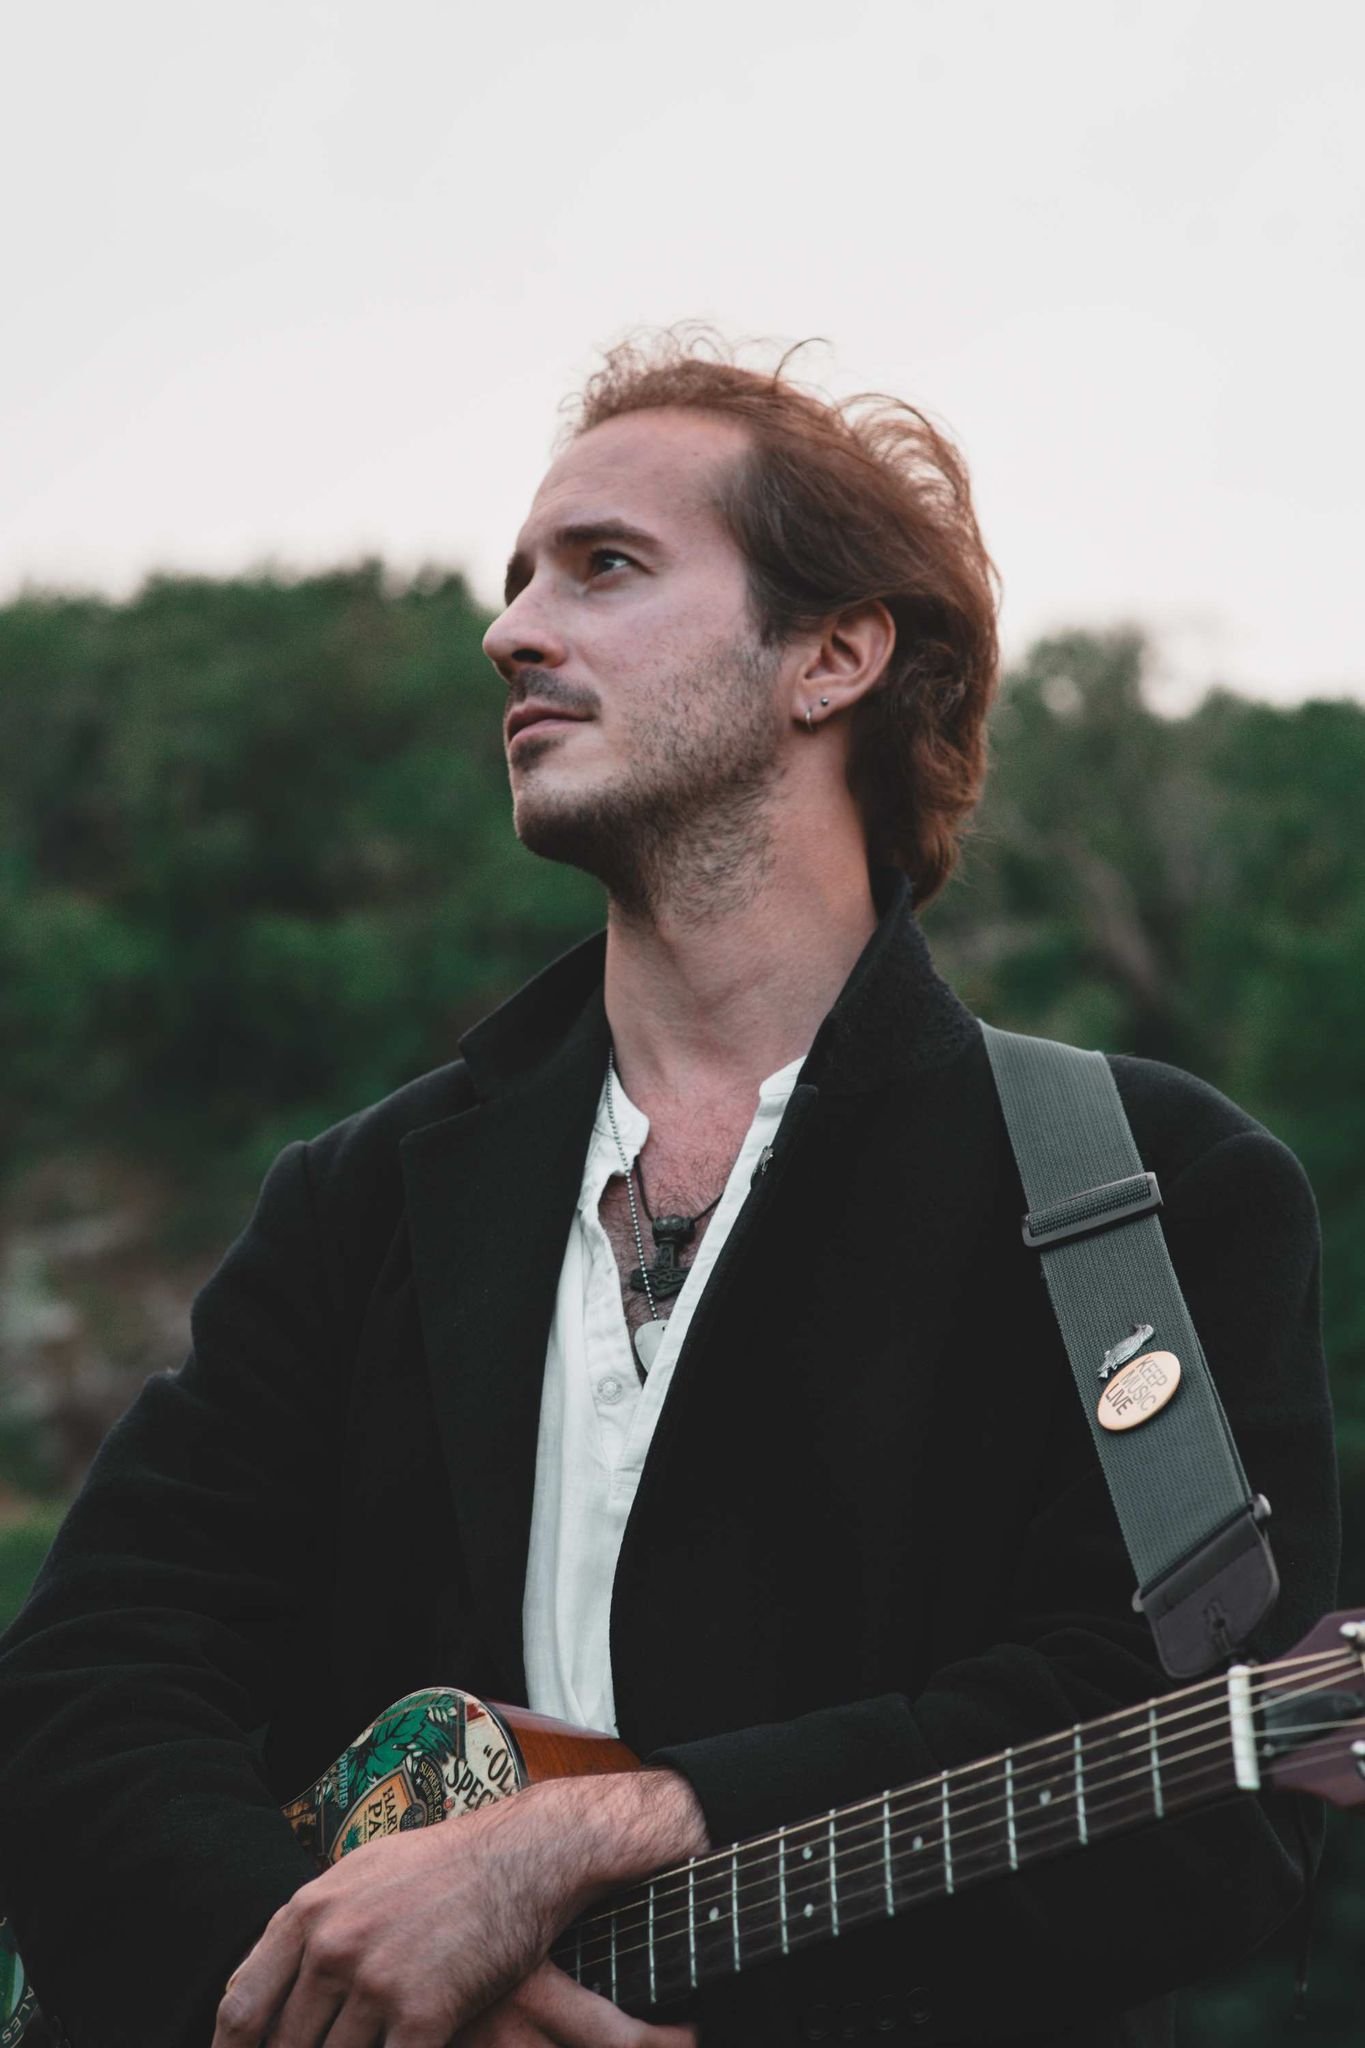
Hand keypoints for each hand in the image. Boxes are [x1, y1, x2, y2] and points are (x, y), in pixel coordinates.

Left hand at [211, 1769, 708, 2047]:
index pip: (241, 2005)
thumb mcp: (361, 1874)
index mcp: (310, 1912)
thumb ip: (312, 1924)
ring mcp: (376, 1980)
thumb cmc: (444, 1866)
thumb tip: (267, 1977)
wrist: (523, 1855)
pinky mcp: (424, 2011)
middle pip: (285, 2046)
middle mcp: (333, 1946)